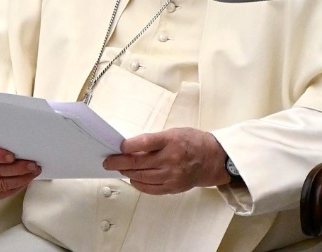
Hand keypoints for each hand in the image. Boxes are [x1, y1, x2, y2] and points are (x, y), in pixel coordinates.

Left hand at [102, 128, 229, 194]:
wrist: (212, 160)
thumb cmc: (193, 142)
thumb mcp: (174, 132)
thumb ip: (155, 140)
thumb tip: (132, 147)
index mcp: (171, 141)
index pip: (145, 143)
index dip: (128, 146)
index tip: (118, 147)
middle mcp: (171, 158)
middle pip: (139, 162)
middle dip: (120, 162)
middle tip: (108, 161)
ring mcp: (172, 175)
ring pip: (142, 176)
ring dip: (127, 172)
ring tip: (119, 169)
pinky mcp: (172, 187)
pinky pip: (150, 188)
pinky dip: (138, 184)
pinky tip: (132, 178)